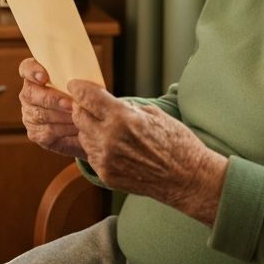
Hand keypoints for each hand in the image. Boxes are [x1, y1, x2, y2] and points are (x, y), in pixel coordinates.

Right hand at [18, 58, 85, 159]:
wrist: (88, 125)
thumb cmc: (84, 97)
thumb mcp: (81, 84)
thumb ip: (76, 78)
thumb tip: (81, 82)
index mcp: (36, 76)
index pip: (26, 68)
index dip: (32, 71)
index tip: (44, 77)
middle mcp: (28, 94)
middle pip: (31, 93)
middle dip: (52, 99)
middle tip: (70, 104)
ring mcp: (29, 114)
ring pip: (40, 114)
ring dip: (61, 116)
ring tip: (78, 116)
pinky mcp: (35, 133)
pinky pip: (46, 131)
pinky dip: (63, 129)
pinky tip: (76, 128)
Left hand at [67, 80, 228, 224]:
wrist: (187, 178)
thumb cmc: (177, 142)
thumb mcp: (153, 114)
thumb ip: (126, 108)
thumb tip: (107, 102)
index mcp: (122, 118)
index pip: (87, 97)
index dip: (78, 88)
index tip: (76, 85)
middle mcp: (109, 139)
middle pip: (78, 116)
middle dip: (82, 107)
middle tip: (90, 104)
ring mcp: (105, 160)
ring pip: (83, 135)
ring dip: (89, 128)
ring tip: (106, 126)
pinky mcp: (106, 175)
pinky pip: (91, 154)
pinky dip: (97, 146)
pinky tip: (113, 144)